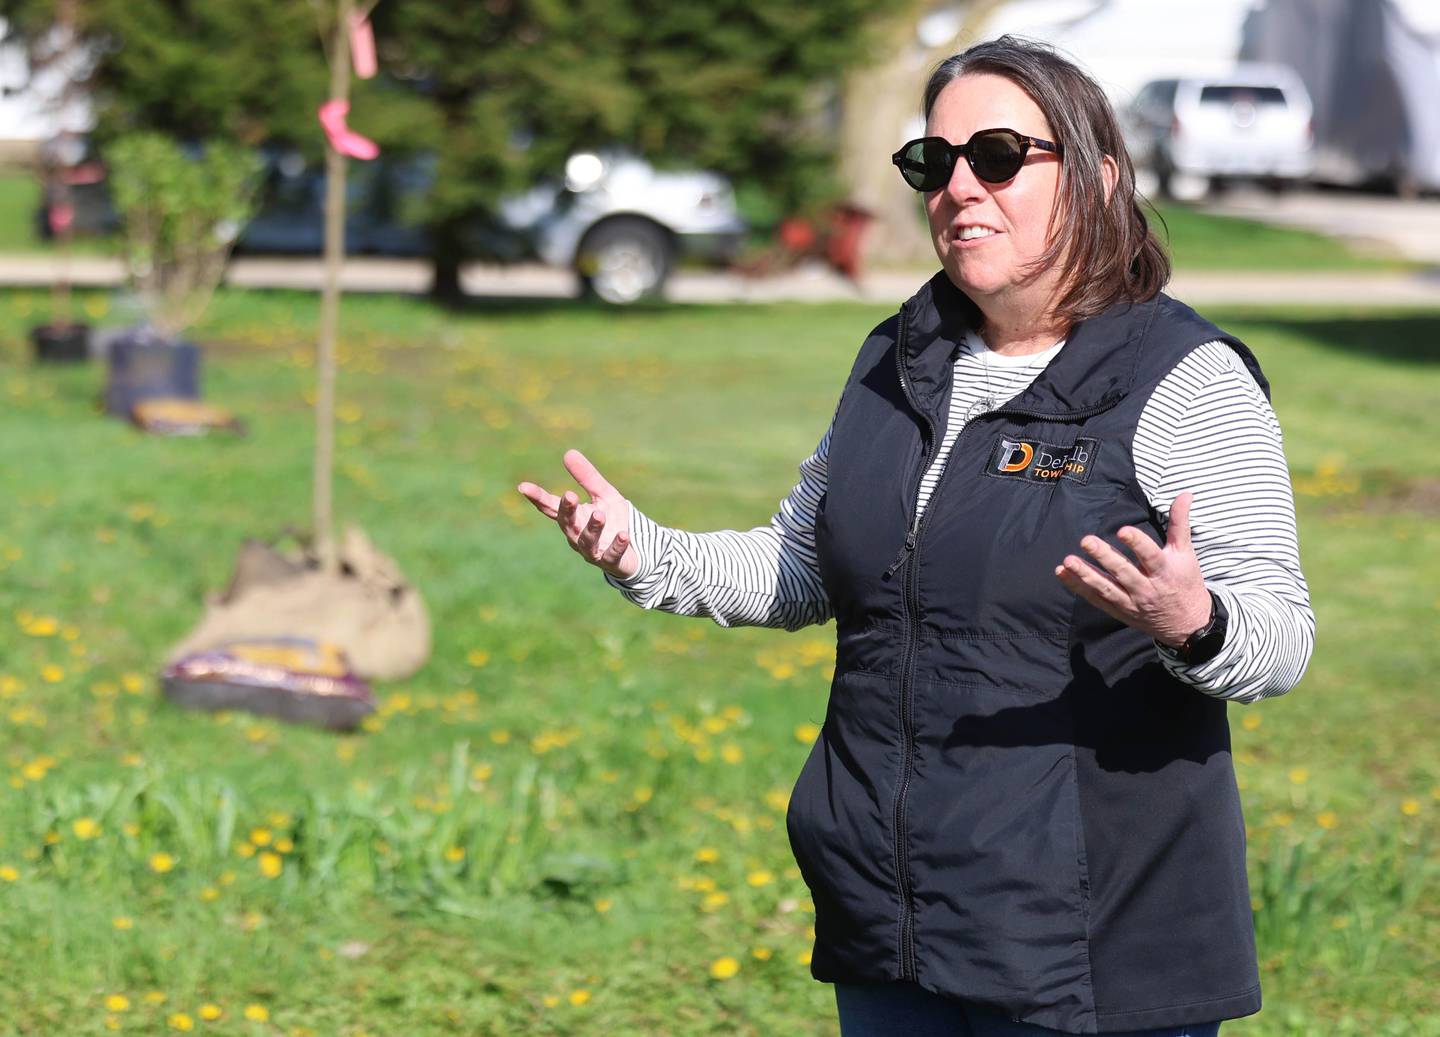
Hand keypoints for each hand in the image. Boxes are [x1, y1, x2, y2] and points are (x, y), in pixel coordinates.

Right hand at [517, 449, 639, 579]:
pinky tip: (623, 535)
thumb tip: (568, 452)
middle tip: (569, 495)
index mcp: (573, 518)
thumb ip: (587, 477)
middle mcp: (577, 536)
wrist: (635, 550)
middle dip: (567, 511)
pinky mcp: (611, 562)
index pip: (551, 507)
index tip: (523, 487)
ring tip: (599, 514)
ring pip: (587, 542)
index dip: (537, 498)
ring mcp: (593, 551)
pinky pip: (612, 555)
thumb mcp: (603, 494)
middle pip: (567, 524)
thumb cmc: (614, 520)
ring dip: (592, 528)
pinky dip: (617, 545)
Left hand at [1054, 491, 1211, 646]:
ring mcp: (1131, 602)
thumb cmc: (1185, 582)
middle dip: (1104, 557)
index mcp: (1165, 571)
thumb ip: (1180, 523)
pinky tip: (1062, 573)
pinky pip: (1095, 599)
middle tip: (1086, 541)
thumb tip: (1185, 494)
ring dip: (1085, 575)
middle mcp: (1147, 588)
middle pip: (1123, 572)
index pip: (1150, 556)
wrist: (1186, 624)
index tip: (1122, 530)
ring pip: (1106, 588)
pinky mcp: (1118, 610)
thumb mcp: (1185, 553)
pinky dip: (1078, 587)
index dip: (1137, 543)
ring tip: (1068, 561)